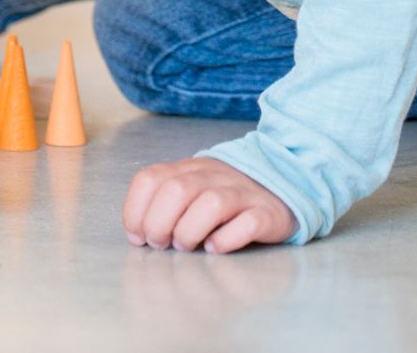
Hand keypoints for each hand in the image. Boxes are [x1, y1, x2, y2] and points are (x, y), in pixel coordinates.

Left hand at [122, 157, 296, 253]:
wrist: (280, 187)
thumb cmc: (225, 197)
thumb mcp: (191, 189)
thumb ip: (165, 201)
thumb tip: (138, 232)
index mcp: (188, 168)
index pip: (150, 178)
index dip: (135, 208)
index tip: (136, 235)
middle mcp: (213, 175)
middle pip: (176, 190)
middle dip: (159, 222)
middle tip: (159, 244)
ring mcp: (242, 192)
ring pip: (211, 203)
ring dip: (189, 230)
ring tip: (185, 246)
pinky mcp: (267, 214)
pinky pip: (248, 223)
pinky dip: (227, 238)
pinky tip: (216, 247)